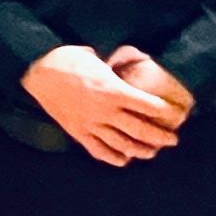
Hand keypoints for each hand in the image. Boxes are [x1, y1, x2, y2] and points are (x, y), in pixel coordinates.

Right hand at [20, 46, 180, 166]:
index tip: (176, 114)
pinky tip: (124, 160)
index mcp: (111, 90)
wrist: (38, 72)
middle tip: (173, 139)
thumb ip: (116, 65)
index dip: (164, 111)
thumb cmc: (68, 59)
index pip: (146, 105)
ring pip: (122, 145)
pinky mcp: (78, 133)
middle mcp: (104, 111)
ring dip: (141, 150)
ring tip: (153, 151)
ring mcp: (90, 125)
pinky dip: (114, 158)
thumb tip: (131, 60)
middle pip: (139, 130)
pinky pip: (99, 151)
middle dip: (160, 136)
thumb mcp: (97, 56)